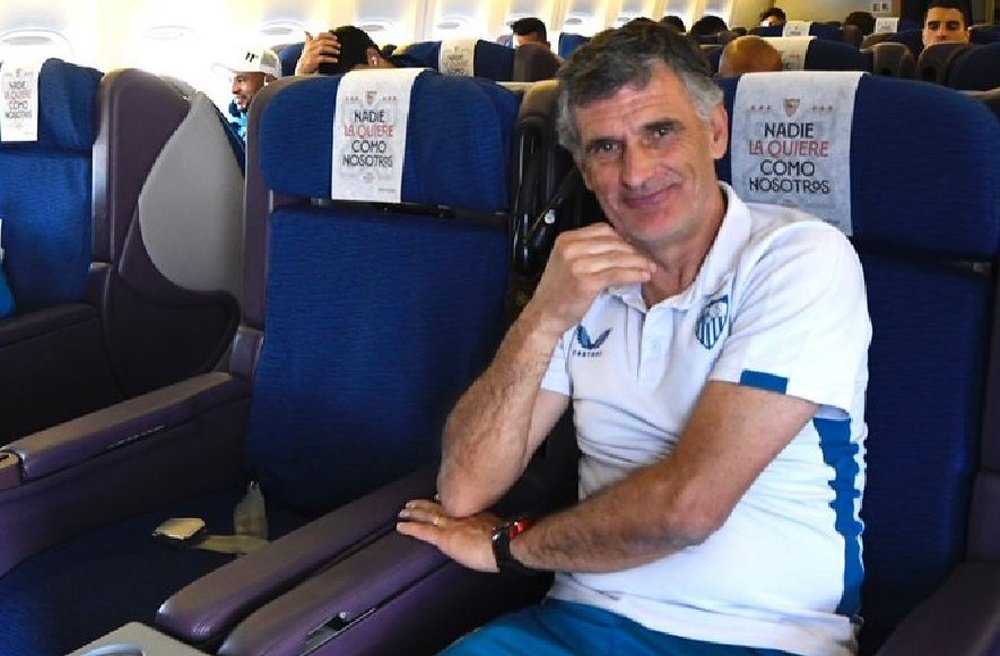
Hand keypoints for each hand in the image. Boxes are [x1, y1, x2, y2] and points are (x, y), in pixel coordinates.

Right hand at [295, 31, 341, 74]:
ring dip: (332, 49)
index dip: (328, 35)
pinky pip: (323, 58)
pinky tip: (335, 60)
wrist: (302, 68)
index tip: (335, 37)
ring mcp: (311, 53)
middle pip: (322, 42)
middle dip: (331, 43)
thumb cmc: (307, 57)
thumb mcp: (307, 48)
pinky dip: (330, 59)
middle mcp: (310, 47)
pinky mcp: (313, 60)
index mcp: (310, 42)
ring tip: (338, 52)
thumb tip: (307, 32)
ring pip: (323, 48)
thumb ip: (309, 40)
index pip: (319, 35)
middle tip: (338, 45)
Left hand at [396, 499, 500, 571]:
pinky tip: (400, 526)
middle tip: (413, 502)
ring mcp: (450, 524)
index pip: (456, 504)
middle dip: (425, 504)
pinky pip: (423, 530)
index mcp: (475, 512)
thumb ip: (489, 526)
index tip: (437, 497)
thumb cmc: (506, 542)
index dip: (444, 500)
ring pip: (428, 515)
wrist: (503, 545)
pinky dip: (410, 527)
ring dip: (414, 512)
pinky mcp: (443, 536)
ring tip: (403, 510)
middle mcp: (460, 514)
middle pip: (439, 506)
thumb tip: (489, 531)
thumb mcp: (499, 527)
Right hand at [528, 223, 654, 336]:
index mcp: (566, 240)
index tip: (634, 248)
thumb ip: (587, 250)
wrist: (544, 315)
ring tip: (650, 268)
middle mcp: (571, 248)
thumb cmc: (558, 292)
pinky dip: (633, 274)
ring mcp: (578, 264)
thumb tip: (621, 247)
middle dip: (634, 250)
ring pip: (617, 258)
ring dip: (638, 262)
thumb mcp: (567, 262)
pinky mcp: (586, 281)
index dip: (622, 238)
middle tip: (647, 259)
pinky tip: (643, 276)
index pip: (602, 230)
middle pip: (613, 242)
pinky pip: (617, 273)